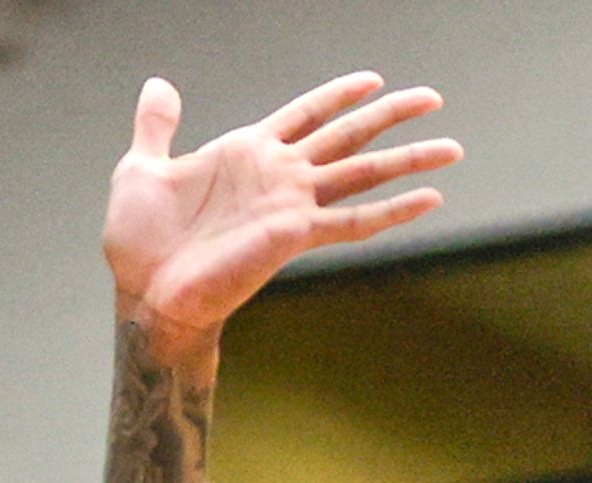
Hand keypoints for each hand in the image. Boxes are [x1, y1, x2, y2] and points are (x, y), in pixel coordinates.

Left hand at [105, 72, 458, 360]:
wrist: (145, 293)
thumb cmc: (138, 242)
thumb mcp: (140, 169)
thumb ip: (157, 127)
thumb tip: (159, 85)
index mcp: (246, 153)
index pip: (304, 113)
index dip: (337, 95)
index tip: (373, 79)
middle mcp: (277, 176)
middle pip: (347, 135)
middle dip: (390, 116)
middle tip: (433, 97)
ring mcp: (290, 205)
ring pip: (361, 172)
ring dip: (407, 159)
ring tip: (452, 147)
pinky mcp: (294, 236)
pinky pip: (354, 221)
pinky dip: (393, 211)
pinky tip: (430, 200)